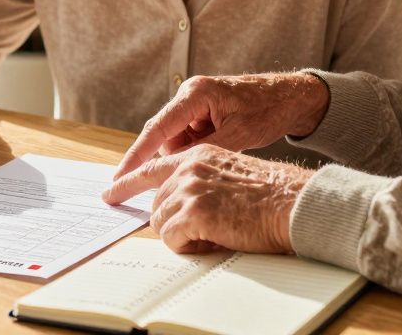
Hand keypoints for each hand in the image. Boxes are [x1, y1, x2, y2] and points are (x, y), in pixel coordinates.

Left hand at [101, 145, 312, 253]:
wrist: (292, 203)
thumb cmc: (271, 196)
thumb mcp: (230, 175)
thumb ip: (201, 182)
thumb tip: (176, 207)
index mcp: (199, 155)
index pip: (152, 167)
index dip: (127, 183)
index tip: (110, 192)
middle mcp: (189, 166)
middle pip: (156, 203)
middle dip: (173, 224)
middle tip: (202, 233)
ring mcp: (190, 187)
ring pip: (161, 222)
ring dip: (182, 236)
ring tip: (212, 235)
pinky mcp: (194, 211)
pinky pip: (173, 239)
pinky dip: (188, 247)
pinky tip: (212, 241)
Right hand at [112, 72, 329, 179]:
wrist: (292, 97)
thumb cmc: (269, 109)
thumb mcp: (238, 135)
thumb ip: (204, 151)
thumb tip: (176, 171)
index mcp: (196, 94)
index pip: (158, 128)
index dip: (137, 155)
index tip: (120, 176)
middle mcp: (190, 96)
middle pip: (163, 135)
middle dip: (164, 160)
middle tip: (160, 184)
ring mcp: (195, 104)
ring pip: (176, 140)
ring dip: (188, 156)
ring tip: (218, 157)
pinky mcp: (202, 113)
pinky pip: (188, 137)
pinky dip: (196, 151)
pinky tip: (216, 156)